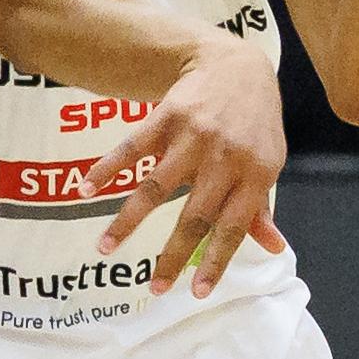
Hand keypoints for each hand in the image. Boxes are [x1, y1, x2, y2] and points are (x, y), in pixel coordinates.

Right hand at [81, 39, 287, 298]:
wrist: (237, 66)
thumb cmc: (254, 125)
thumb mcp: (268, 163)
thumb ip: (262, 207)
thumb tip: (272, 249)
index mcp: (255, 175)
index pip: (232, 228)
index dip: (215, 262)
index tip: (196, 292)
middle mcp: (225, 158)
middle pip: (194, 216)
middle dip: (172, 255)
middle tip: (154, 288)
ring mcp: (194, 136)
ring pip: (156, 186)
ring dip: (127, 220)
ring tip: (104, 247)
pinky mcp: (167, 116)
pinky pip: (133, 147)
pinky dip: (106, 168)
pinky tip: (85, 189)